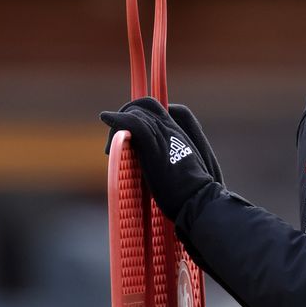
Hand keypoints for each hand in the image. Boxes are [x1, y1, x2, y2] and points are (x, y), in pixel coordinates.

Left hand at [100, 97, 214, 222]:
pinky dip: (118, 118)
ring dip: (118, 125)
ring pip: (137, 112)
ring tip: (109, 149)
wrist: (199, 200)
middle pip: (146, 105)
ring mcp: (164, 134)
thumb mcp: (183, 171)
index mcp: (182, 134)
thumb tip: (155, 168)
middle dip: (128, 114)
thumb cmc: (194, 194)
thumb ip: (170, 160)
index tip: (130, 134)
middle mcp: (173, 129)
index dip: (142, 115)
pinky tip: (106, 118)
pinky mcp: (153, 143)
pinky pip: (133, 122)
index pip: (160, 110)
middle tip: (116, 137)